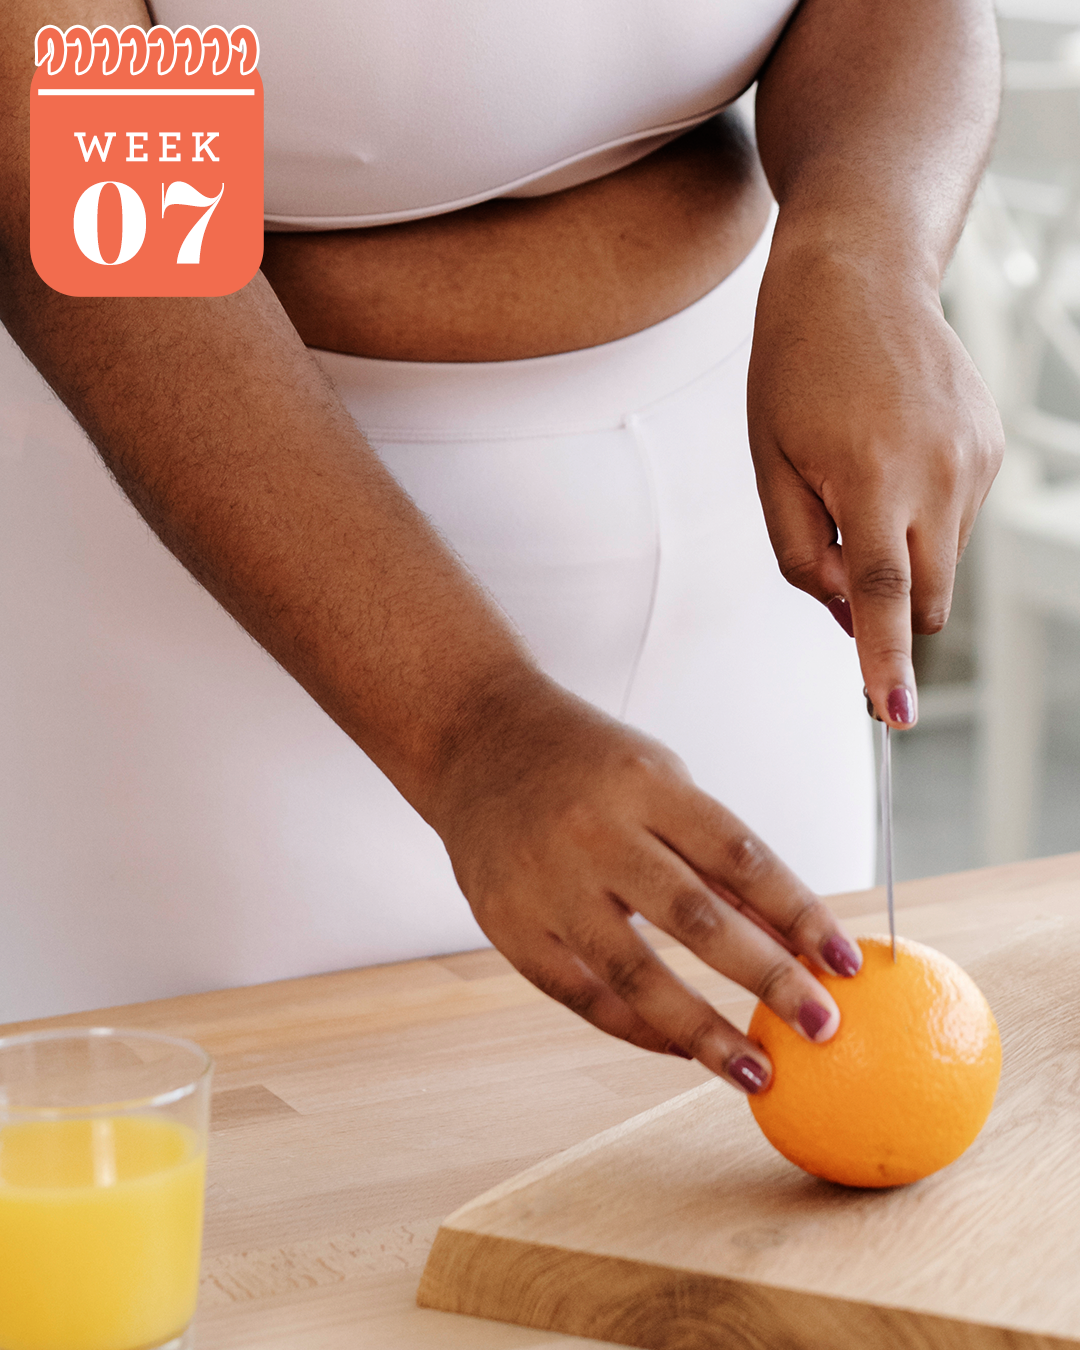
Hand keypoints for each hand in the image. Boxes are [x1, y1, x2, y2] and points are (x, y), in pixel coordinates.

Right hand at [425, 674, 863, 1092]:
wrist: (474, 741)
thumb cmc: (585, 760)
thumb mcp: (659, 779)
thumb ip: (715, 857)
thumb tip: (792, 936)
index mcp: (645, 784)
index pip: (740, 856)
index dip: (800, 912)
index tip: (848, 962)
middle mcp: (595, 832)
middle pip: (696, 918)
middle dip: (768, 977)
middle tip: (824, 1027)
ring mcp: (546, 882)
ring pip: (634, 972)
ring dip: (703, 1031)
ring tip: (756, 1072)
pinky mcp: (508, 924)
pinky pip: (580, 993)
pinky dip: (636, 1028)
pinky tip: (682, 1051)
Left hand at [746, 226, 1002, 726]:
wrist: (860, 275)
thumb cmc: (797, 368)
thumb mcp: (769, 465)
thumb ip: (798, 552)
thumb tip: (839, 613)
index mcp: (870, 478)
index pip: (881, 593)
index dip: (884, 658)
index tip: (892, 712)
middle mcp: (938, 473)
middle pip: (926, 596)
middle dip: (890, 612)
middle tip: (837, 560)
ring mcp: (975, 460)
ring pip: (943, 560)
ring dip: (903, 554)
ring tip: (859, 476)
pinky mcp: (990, 447)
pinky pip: (958, 519)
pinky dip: (923, 517)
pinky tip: (892, 456)